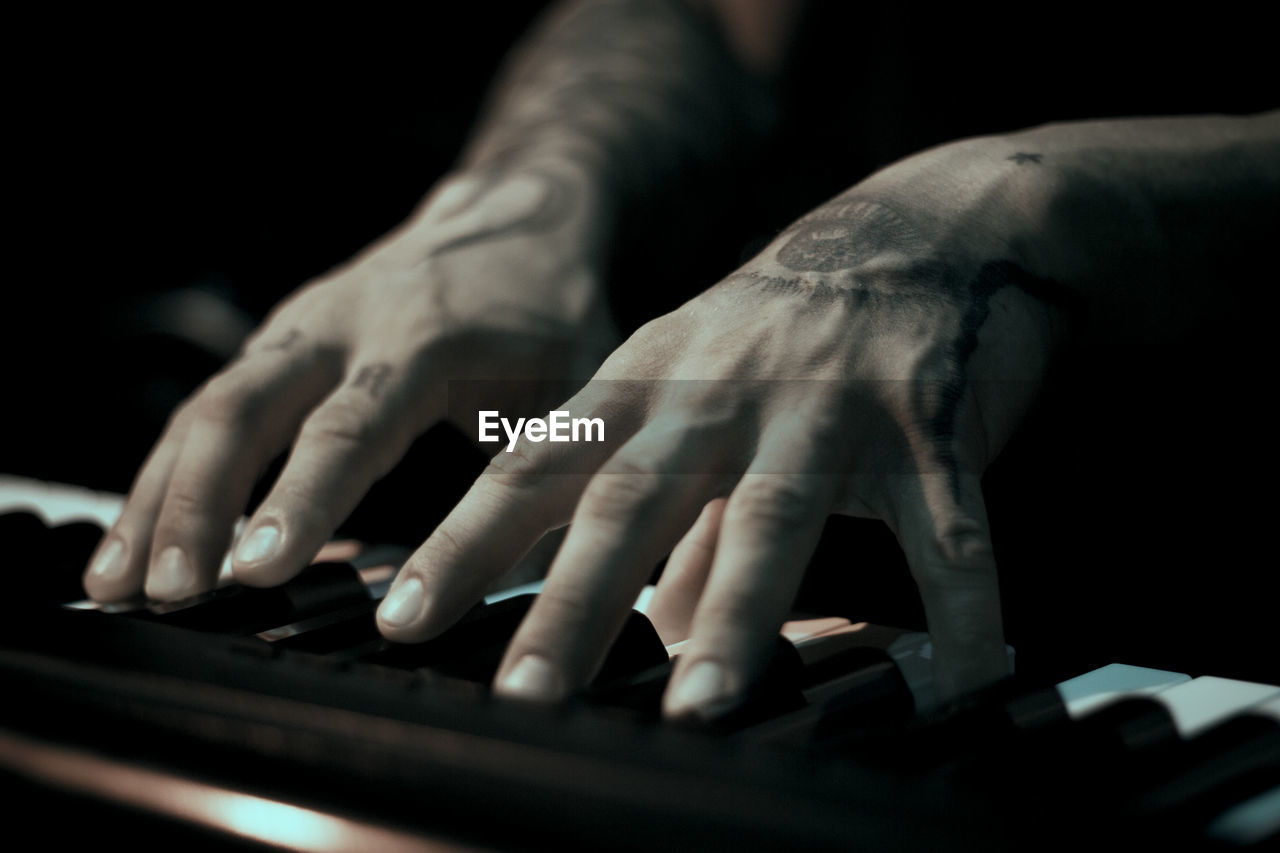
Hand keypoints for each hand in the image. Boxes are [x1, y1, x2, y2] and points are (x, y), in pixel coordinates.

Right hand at [83, 163, 617, 601]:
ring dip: (156, 497)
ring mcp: (298, 329)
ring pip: (204, 410)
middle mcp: (341, 324)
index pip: (351, 425)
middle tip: (167, 597)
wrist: (514, 214)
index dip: (302, 500)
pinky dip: (163, 476)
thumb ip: (555, 472)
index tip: (258, 571)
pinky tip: (135, 538)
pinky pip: (204, 410)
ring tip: (115, 587)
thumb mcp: (577, 386)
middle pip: (241, 410)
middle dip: (195, 505)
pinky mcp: (279, 345)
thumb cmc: (549, 313)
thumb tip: (558, 584)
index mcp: (422, 338)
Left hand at [375, 135, 1074, 713]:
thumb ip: (676, 514)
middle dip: (575, 601)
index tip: (401, 617)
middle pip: (634, 498)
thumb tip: (648, 625)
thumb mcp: (703, 396)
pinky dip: (961, 609)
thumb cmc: (789, 330)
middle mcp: (723, 390)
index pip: (537, 467)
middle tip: (525, 693)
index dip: (466, 542)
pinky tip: (959, 685)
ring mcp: (828, 404)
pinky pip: (947, 529)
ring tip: (699, 704)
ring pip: (775, 514)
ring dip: (737, 614)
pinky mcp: (934, 422)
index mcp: (650, 382)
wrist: (924, 227)